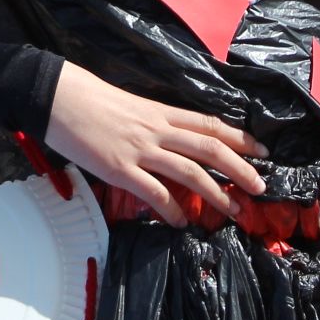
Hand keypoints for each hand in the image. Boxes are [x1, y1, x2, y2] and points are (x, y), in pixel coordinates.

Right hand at [42, 62, 264, 224]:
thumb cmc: (89, 97)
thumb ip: (153, 122)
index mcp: (160, 111)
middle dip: (240, 169)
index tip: (262, 151)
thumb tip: (171, 139)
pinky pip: (154, 192)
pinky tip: (181, 223)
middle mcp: (156, 129)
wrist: (57, 96)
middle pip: (209, 148)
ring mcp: (139, 150)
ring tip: (234, 212)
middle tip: (260, 188)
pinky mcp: (119, 169)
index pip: (209, 124)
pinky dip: (172, 209)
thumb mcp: (130, 105)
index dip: (240, 138)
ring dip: (216, 194)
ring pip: (190, 172)